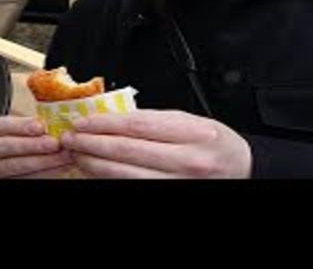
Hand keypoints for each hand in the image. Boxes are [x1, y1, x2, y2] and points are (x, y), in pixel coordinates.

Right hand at [0, 116, 74, 177]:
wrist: (10, 156)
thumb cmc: (16, 137)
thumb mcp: (18, 127)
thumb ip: (30, 125)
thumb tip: (51, 124)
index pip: (0, 126)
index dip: (20, 126)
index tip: (41, 126)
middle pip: (4, 147)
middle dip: (31, 145)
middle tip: (54, 143)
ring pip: (14, 166)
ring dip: (41, 161)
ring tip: (63, 156)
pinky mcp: (3, 181)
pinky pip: (25, 179)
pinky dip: (45, 173)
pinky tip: (60, 166)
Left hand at [60, 109, 251, 178]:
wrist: (242, 168)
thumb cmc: (213, 142)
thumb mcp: (189, 120)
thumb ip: (152, 119)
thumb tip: (109, 118)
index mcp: (193, 133)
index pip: (137, 127)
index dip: (103, 124)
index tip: (82, 121)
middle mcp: (188, 161)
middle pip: (127, 151)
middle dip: (91, 143)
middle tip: (70, 138)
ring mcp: (180, 182)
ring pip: (126, 174)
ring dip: (95, 164)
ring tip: (78, 154)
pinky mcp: (172, 194)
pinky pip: (133, 187)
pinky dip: (109, 179)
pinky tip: (96, 170)